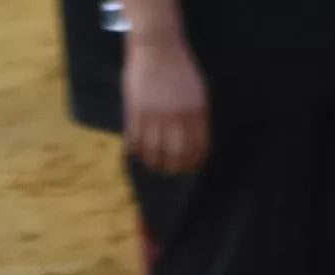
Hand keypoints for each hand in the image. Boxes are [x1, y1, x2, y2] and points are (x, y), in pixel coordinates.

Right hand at [122, 29, 208, 171]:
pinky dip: (136, 150)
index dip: (194, 163)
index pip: (197, 149)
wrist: (157, 46)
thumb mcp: (198, 93)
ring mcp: (154, 113)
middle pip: (176, 155)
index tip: (190, 167)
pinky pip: (135, 139)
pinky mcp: (135, 109)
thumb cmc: (180, 69)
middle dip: (175, 167)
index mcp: (196, 113)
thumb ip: (199, 119)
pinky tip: (138, 152)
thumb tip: (197, 146)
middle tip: (171, 168)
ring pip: (154, 151)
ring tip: (154, 164)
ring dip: (154, 163)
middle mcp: (176, 116)